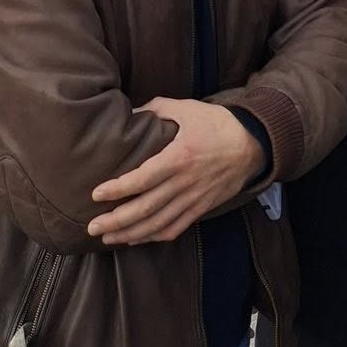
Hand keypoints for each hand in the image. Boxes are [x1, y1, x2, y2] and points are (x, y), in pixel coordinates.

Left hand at [87, 98, 264, 244]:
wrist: (253, 144)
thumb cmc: (217, 124)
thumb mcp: (187, 108)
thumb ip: (156, 109)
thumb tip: (128, 113)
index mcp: (180, 157)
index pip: (143, 178)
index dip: (118, 189)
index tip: (96, 194)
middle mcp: (185, 182)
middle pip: (146, 208)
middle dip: (117, 221)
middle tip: (92, 227)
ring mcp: (194, 198)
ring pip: (158, 223)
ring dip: (130, 233)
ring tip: (107, 238)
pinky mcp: (201, 208)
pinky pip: (175, 228)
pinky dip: (153, 236)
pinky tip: (135, 238)